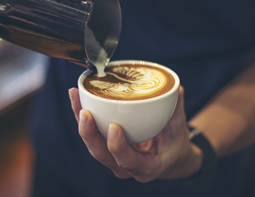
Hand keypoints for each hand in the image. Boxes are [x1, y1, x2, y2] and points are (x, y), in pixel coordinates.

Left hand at [69, 86, 202, 181]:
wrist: (170, 157)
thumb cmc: (174, 144)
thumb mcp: (179, 129)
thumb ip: (176, 109)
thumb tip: (176, 88)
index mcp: (147, 166)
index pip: (129, 161)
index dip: (119, 147)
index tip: (114, 127)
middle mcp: (126, 167)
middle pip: (102, 155)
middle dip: (90, 134)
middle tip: (86, 112)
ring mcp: (113, 159)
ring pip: (92, 144)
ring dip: (81, 122)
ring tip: (76, 96)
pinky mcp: (106, 148)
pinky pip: (91, 135)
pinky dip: (83, 117)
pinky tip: (77, 97)